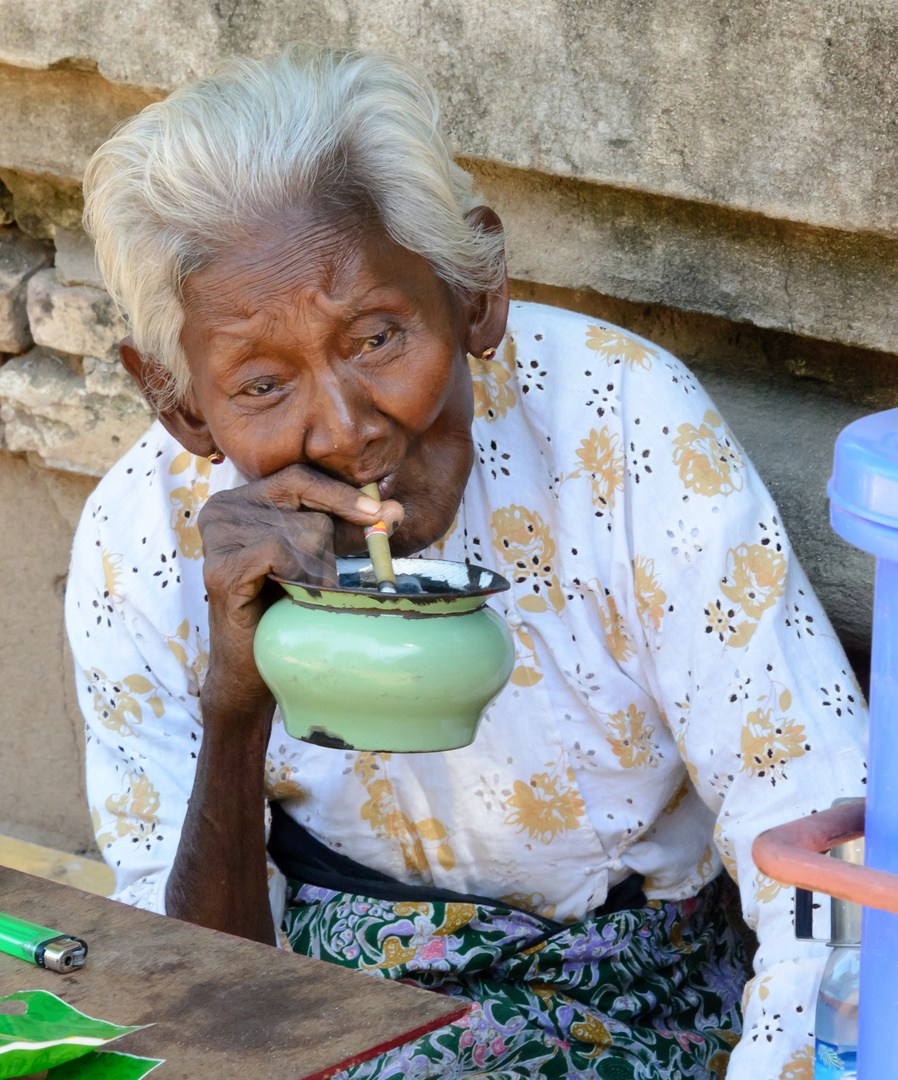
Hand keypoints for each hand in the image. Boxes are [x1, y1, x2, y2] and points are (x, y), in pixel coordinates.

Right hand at [197, 463, 403, 717]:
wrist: (252, 667)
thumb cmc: (285, 607)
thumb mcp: (318, 558)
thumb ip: (349, 531)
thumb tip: (395, 510)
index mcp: (242, 498)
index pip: (298, 477)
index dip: (340, 493)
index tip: (379, 514)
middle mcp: (222, 509)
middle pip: (304, 508)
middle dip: (330, 545)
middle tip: (327, 580)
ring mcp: (218, 537)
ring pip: (300, 533)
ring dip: (316, 570)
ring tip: (302, 594)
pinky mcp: (222, 568)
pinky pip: (282, 553)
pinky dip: (300, 577)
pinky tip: (292, 595)